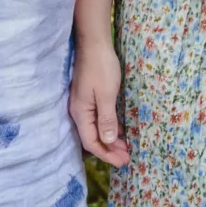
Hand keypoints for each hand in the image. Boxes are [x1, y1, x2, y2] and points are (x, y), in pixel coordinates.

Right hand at [69, 37, 129, 167]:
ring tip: (126, 148)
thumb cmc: (101, 67)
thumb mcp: (106, 94)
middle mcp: (79, 112)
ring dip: (110, 140)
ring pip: (95, 130)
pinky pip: (97, 120)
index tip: (122, 162)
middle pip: (92, 138)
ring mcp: (83, 105)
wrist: (94, 44)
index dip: (106, 154)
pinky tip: (119, 131)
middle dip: (109, 150)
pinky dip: (109, 128)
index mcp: (81, 113)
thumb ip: (106, 119)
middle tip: (127, 158)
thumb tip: (108, 141)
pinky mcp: (89, 98)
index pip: (91, 142)